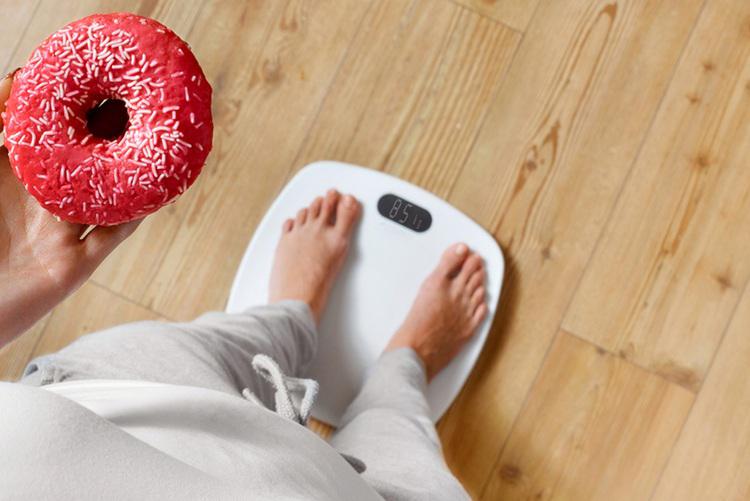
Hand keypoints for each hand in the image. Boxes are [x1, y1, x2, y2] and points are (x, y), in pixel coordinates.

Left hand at [0, 71, 140, 346]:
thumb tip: (13, 81)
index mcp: (9, 180)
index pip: (44, 138)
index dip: (65, 111)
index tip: (85, 81)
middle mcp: (38, 205)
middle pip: (81, 165)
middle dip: (105, 138)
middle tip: (130, 106)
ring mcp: (58, 236)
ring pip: (104, 198)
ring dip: (127, 175)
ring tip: (150, 145)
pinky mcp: (73, 267)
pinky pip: (112, 236)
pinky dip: (133, 215)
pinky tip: (151, 194)